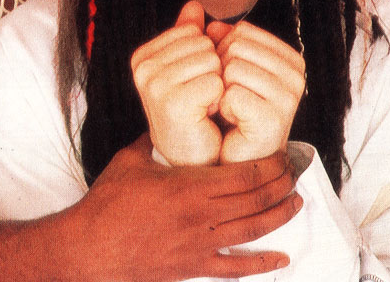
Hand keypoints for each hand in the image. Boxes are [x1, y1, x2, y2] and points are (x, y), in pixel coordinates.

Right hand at [68, 134, 300, 281]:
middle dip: (280, 185)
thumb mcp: (130, 159)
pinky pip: (236, 269)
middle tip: (296, 172)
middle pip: (255, 200)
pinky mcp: (193, 266)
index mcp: (188, 187)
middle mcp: (201, 216)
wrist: (92, 245)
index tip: (282, 154)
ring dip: (279, 216)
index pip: (243, 175)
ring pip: (252, 231)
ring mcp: (200, 244)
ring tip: (297, 203)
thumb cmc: (108, 201)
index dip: (268, 165)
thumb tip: (163, 123)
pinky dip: (262, 265)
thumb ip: (152, 140)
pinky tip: (282, 259)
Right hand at [131, 1, 223, 165]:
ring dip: (216, 85)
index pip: (191, 31)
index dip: (203, 55)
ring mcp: (155, 85)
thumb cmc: (191, 110)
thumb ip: (188, 35)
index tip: (191, 81)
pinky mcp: (173, 103)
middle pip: (203, 44)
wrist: (189, 156)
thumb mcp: (187, 68)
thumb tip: (194, 5)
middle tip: (199, 97)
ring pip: (212, 62)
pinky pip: (216, 83)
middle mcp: (143, 68)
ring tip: (202, 106)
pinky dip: (219, 100)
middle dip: (211, 70)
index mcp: (143, 56)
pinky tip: (205, 115)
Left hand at [207, 21, 305, 163]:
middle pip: (235, 47)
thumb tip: (212, 25)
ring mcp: (288, 99)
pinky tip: (235, 120)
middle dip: (221, 69)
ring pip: (231, 69)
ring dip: (222, 90)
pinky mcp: (273, 121)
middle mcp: (295, 76)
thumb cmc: (236, 108)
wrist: (239, 153)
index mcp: (290, 58)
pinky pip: (231, 95)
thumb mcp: (230, 66)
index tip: (233, 77)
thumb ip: (222, 40)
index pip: (241, 31)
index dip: (224, 50)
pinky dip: (223, 107)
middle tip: (231, 94)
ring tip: (234, 107)